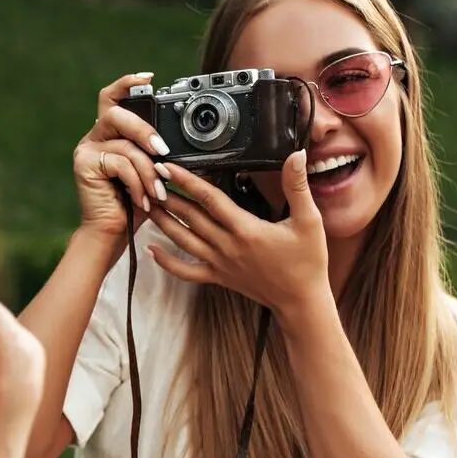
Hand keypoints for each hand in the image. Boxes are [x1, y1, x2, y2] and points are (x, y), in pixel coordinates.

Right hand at [72, 73, 172, 237]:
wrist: (112, 235)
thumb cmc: (133, 206)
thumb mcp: (153, 175)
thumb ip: (161, 155)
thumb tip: (191, 147)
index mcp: (110, 134)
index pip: (112, 98)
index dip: (127, 83)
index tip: (149, 78)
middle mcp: (95, 137)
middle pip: (117, 114)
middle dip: (145, 131)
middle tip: (163, 151)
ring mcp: (86, 150)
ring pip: (124, 143)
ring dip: (147, 169)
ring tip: (157, 191)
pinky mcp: (84, 165)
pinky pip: (119, 163)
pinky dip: (136, 182)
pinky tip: (142, 199)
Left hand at [144, 152, 331, 328]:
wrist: (301, 301)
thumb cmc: (308, 261)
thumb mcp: (309, 221)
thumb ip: (298, 187)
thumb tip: (295, 155)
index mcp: (246, 230)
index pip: (209, 199)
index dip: (187, 180)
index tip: (167, 166)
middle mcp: (227, 246)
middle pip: (190, 217)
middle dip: (168, 196)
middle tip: (148, 177)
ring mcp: (220, 263)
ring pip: (183, 240)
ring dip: (163, 222)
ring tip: (147, 203)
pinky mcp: (218, 277)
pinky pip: (187, 271)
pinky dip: (166, 262)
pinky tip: (151, 250)